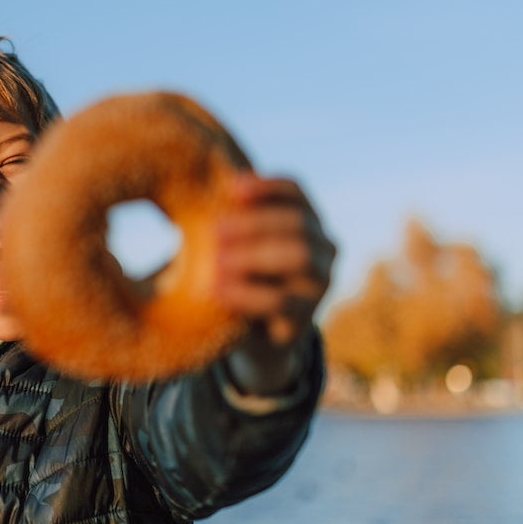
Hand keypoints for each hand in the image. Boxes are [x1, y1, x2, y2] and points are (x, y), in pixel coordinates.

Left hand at [214, 173, 335, 394]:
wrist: (252, 336)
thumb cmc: (238, 275)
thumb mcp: (235, 245)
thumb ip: (229, 222)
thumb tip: (199, 189)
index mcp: (306, 220)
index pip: (295, 192)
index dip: (266, 186)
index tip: (232, 187)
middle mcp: (323, 248)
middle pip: (297, 223)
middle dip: (255, 223)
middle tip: (214, 230)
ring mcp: (320, 284)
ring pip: (299, 257)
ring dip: (253, 255)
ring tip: (215, 262)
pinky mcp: (306, 317)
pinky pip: (281, 301)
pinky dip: (246, 293)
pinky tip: (216, 290)